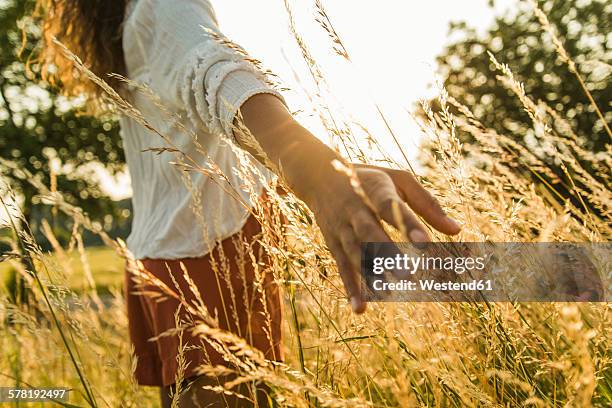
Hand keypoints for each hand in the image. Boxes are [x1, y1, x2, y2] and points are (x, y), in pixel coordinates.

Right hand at [307, 164, 460, 312]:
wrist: (318, 176)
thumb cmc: (369, 179)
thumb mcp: (398, 180)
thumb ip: (426, 203)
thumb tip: (456, 230)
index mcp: (375, 190)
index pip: (390, 206)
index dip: (407, 224)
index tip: (426, 244)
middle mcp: (355, 209)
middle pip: (369, 232)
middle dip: (387, 253)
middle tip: (409, 274)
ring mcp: (342, 228)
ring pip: (355, 252)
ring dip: (370, 273)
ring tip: (389, 292)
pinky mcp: (333, 243)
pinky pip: (342, 267)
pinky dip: (350, 288)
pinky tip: (360, 308)